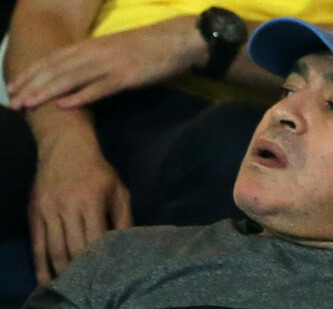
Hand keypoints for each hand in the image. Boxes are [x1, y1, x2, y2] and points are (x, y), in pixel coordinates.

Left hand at [8, 16, 204, 109]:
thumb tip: (79, 75)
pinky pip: (100, 88)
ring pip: (71, 78)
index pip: (52, 58)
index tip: (13, 86)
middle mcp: (95, 52)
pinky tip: (65, 105)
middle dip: (32, 85)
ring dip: (48, 92)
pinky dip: (81, 96)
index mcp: (91, 45)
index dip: (30, 72)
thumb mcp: (115, 49)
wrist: (178, 40)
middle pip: (56, 69)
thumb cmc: (149, 47)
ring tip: (29, 104)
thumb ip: (95, 59)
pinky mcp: (127, 77)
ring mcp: (110, 64)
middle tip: (13, 101)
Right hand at [28, 134, 132, 282]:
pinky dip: (40, 265)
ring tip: (72, 292)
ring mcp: (47, 211)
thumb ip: (125, 220)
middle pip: (73, 249)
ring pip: (54, 250)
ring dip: (62, 273)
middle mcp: (67, 207)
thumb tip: (131, 248)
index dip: (101, 262)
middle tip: (92, 293)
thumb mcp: (119, 191)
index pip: (96, 240)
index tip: (109, 281)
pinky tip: (46, 282)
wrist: (65, 146)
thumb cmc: (99, 172)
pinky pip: (36, 244)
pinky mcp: (34, 213)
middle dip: (82, 273)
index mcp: (91, 202)